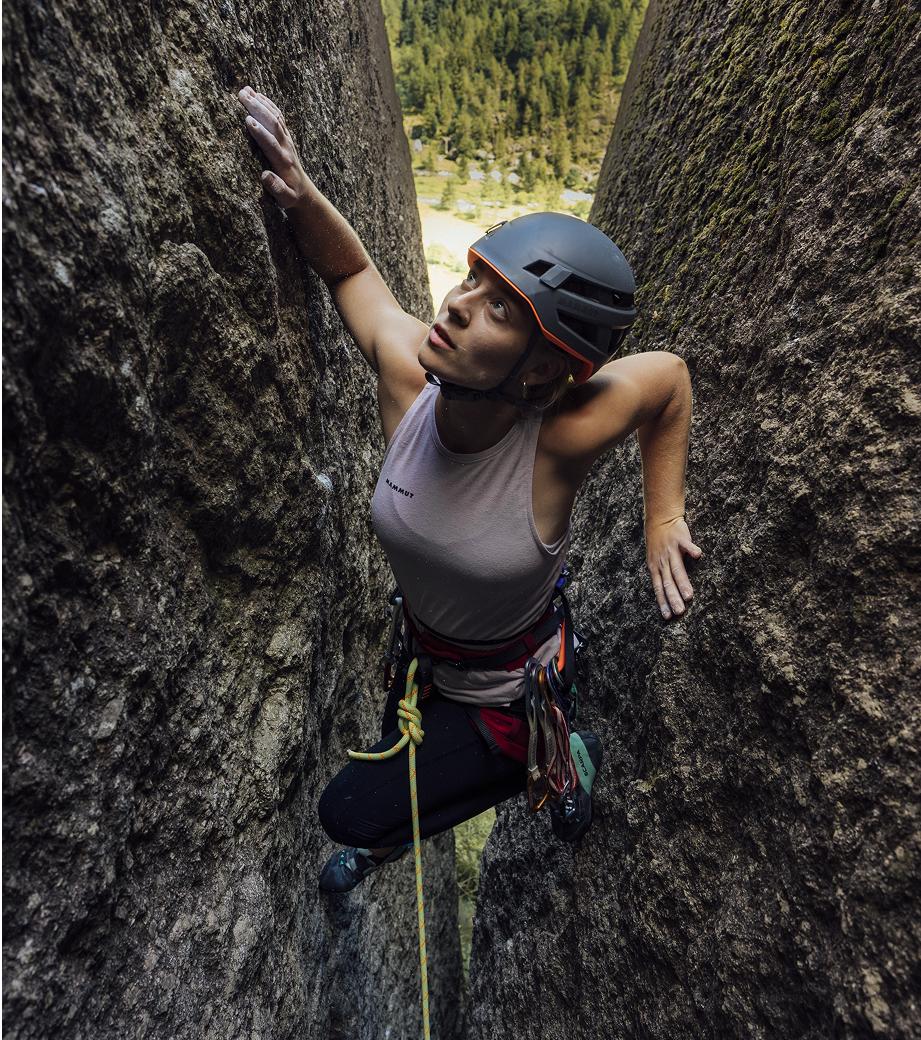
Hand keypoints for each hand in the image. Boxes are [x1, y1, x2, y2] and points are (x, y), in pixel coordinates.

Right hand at [237, 85, 311, 209]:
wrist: (304, 192)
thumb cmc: (291, 196)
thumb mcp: (285, 198)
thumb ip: (277, 188)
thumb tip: (265, 176)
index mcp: (283, 162)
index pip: (271, 144)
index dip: (260, 132)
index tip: (247, 120)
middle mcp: (286, 148)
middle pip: (273, 124)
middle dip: (258, 109)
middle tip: (242, 95)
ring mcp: (287, 140)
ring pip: (275, 118)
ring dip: (261, 103)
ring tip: (245, 90)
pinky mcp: (286, 137)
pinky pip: (278, 117)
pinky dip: (269, 105)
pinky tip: (257, 94)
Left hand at [644, 516, 701, 619]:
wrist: (660, 519)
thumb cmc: (659, 544)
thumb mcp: (655, 560)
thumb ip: (662, 575)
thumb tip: (666, 595)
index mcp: (655, 567)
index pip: (658, 588)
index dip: (663, 602)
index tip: (667, 617)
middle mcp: (662, 561)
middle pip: (668, 582)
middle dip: (673, 597)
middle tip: (680, 612)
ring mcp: (671, 550)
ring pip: (677, 568)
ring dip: (682, 583)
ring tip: (689, 596)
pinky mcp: (680, 539)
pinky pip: (687, 545)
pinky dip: (692, 549)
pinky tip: (698, 555)